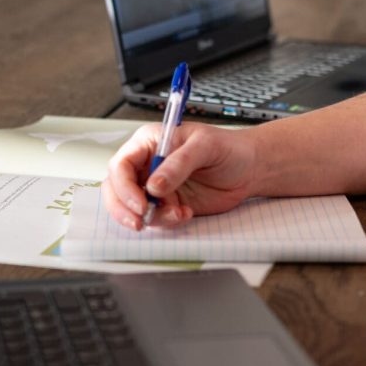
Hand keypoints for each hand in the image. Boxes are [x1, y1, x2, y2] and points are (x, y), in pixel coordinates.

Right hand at [102, 122, 258, 230]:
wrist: (249, 169)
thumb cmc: (228, 148)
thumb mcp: (205, 147)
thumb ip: (178, 164)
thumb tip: (154, 185)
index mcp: (148, 143)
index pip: (121, 165)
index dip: (124, 186)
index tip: (140, 203)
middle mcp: (146, 165)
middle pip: (116, 189)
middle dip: (124, 209)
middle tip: (140, 222)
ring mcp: (155, 187)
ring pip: (132, 208)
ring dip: (152, 217)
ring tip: (179, 213)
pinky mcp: (166, 204)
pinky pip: (154, 218)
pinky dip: (167, 221)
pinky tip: (186, 213)